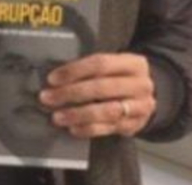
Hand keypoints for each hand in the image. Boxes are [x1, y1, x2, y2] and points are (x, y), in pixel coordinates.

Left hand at [40, 52, 155, 137]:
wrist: (144, 98)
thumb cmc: (118, 78)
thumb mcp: (111, 66)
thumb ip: (89, 69)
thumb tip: (53, 78)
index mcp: (133, 63)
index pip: (100, 63)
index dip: (74, 70)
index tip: (52, 79)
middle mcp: (141, 84)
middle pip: (101, 87)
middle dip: (70, 93)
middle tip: (47, 98)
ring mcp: (141, 107)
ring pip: (106, 111)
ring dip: (77, 114)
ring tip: (57, 117)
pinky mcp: (136, 126)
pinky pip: (109, 128)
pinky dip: (88, 129)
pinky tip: (73, 128)